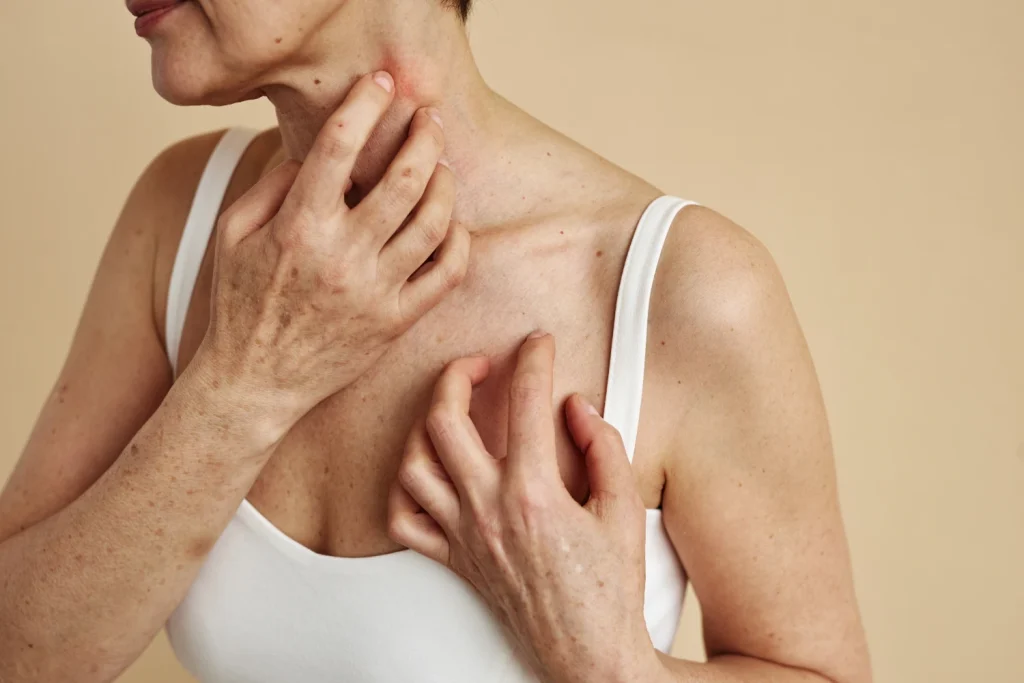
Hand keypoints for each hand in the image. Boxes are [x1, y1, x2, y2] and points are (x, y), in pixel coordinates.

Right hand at [191, 71, 468, 442]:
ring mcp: (374, 291)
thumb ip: (272, 185)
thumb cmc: (240, 305)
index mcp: (297, 227)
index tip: (382, 83)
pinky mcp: (396, 322)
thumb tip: (315, 151)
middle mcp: (341, 256)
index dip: (365, 104)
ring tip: (442, 167)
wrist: (255, 382)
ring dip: (445, 185)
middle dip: (423, 137)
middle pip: (402, 179)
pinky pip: (445, 275)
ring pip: (432, 223)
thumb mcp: (232, 235)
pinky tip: (453, 223)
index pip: (339, 147)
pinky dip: (459, 241)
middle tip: (430, 119)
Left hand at [387, 333, 661, 682]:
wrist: (588, 654)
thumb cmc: (610, 588)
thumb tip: (576, 406)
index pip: (525, 402)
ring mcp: (464, 535)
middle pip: (445, 420)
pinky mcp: (453, 561)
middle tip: (482, 364)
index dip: (533, 359)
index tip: (538, 343)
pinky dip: (404, 489)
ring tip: (449, 410)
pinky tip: (425, 472)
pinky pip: (404, 522)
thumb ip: (603, 448)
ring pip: (413, 465)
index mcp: (534, 493)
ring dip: (424, 426)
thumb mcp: (625, 512)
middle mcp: (488, 508)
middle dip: (458, 374)